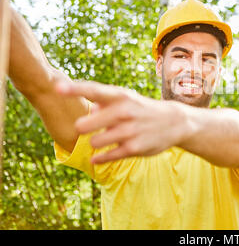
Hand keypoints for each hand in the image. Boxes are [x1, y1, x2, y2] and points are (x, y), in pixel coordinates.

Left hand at [56, 80, 190, 163]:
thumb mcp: (126, 99)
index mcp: (120, 96)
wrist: (174, 122)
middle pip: (85, 124)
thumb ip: (102, 102)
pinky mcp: (134, 148)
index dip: (74, 89)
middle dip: (83, 128)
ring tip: (105, 138)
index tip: (57, 88)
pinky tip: (98, 156)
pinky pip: (106, 156)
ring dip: (95, 142)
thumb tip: (89, 109)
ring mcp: (130, 131)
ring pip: (95, 142)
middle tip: (87, 128)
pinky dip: (99, 157)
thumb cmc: (142, 108)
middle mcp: (124, 112)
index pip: (94, 90)